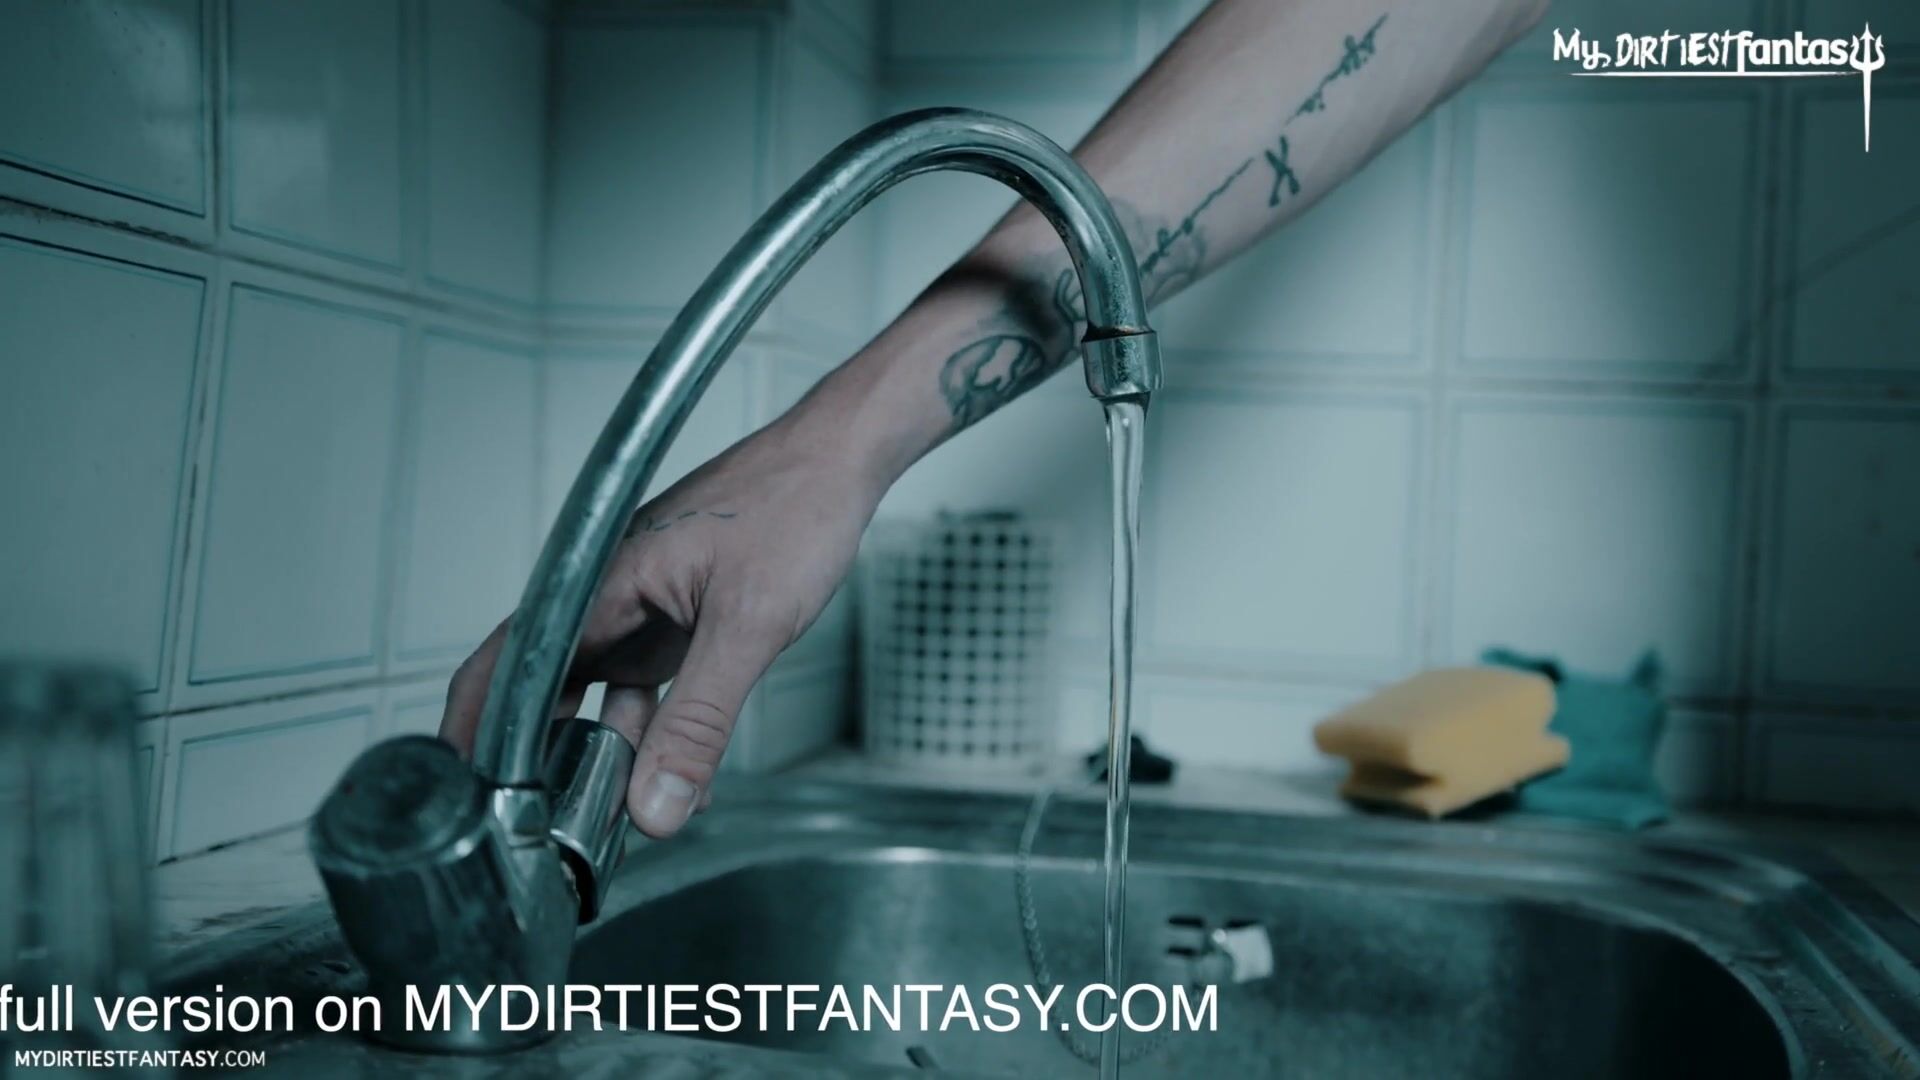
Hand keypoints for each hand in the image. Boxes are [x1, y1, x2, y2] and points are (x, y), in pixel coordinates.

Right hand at [439, 413, 883, 837]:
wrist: (838, 463)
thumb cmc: (792, 506)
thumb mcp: (747, 626)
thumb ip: (699, 721)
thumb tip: (656, 805)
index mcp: (599, 582)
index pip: (507, 666)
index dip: (476, 735)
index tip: (476, 802)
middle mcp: (606, 595)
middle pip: (541, 689)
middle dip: (536, 760)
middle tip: (542, 830)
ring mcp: (639, 609)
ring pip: (596, 695)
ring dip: (602, 754)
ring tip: (609, 817)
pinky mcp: (675, 620)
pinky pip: (646, 689)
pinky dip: (655, 734)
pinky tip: (677, 778)